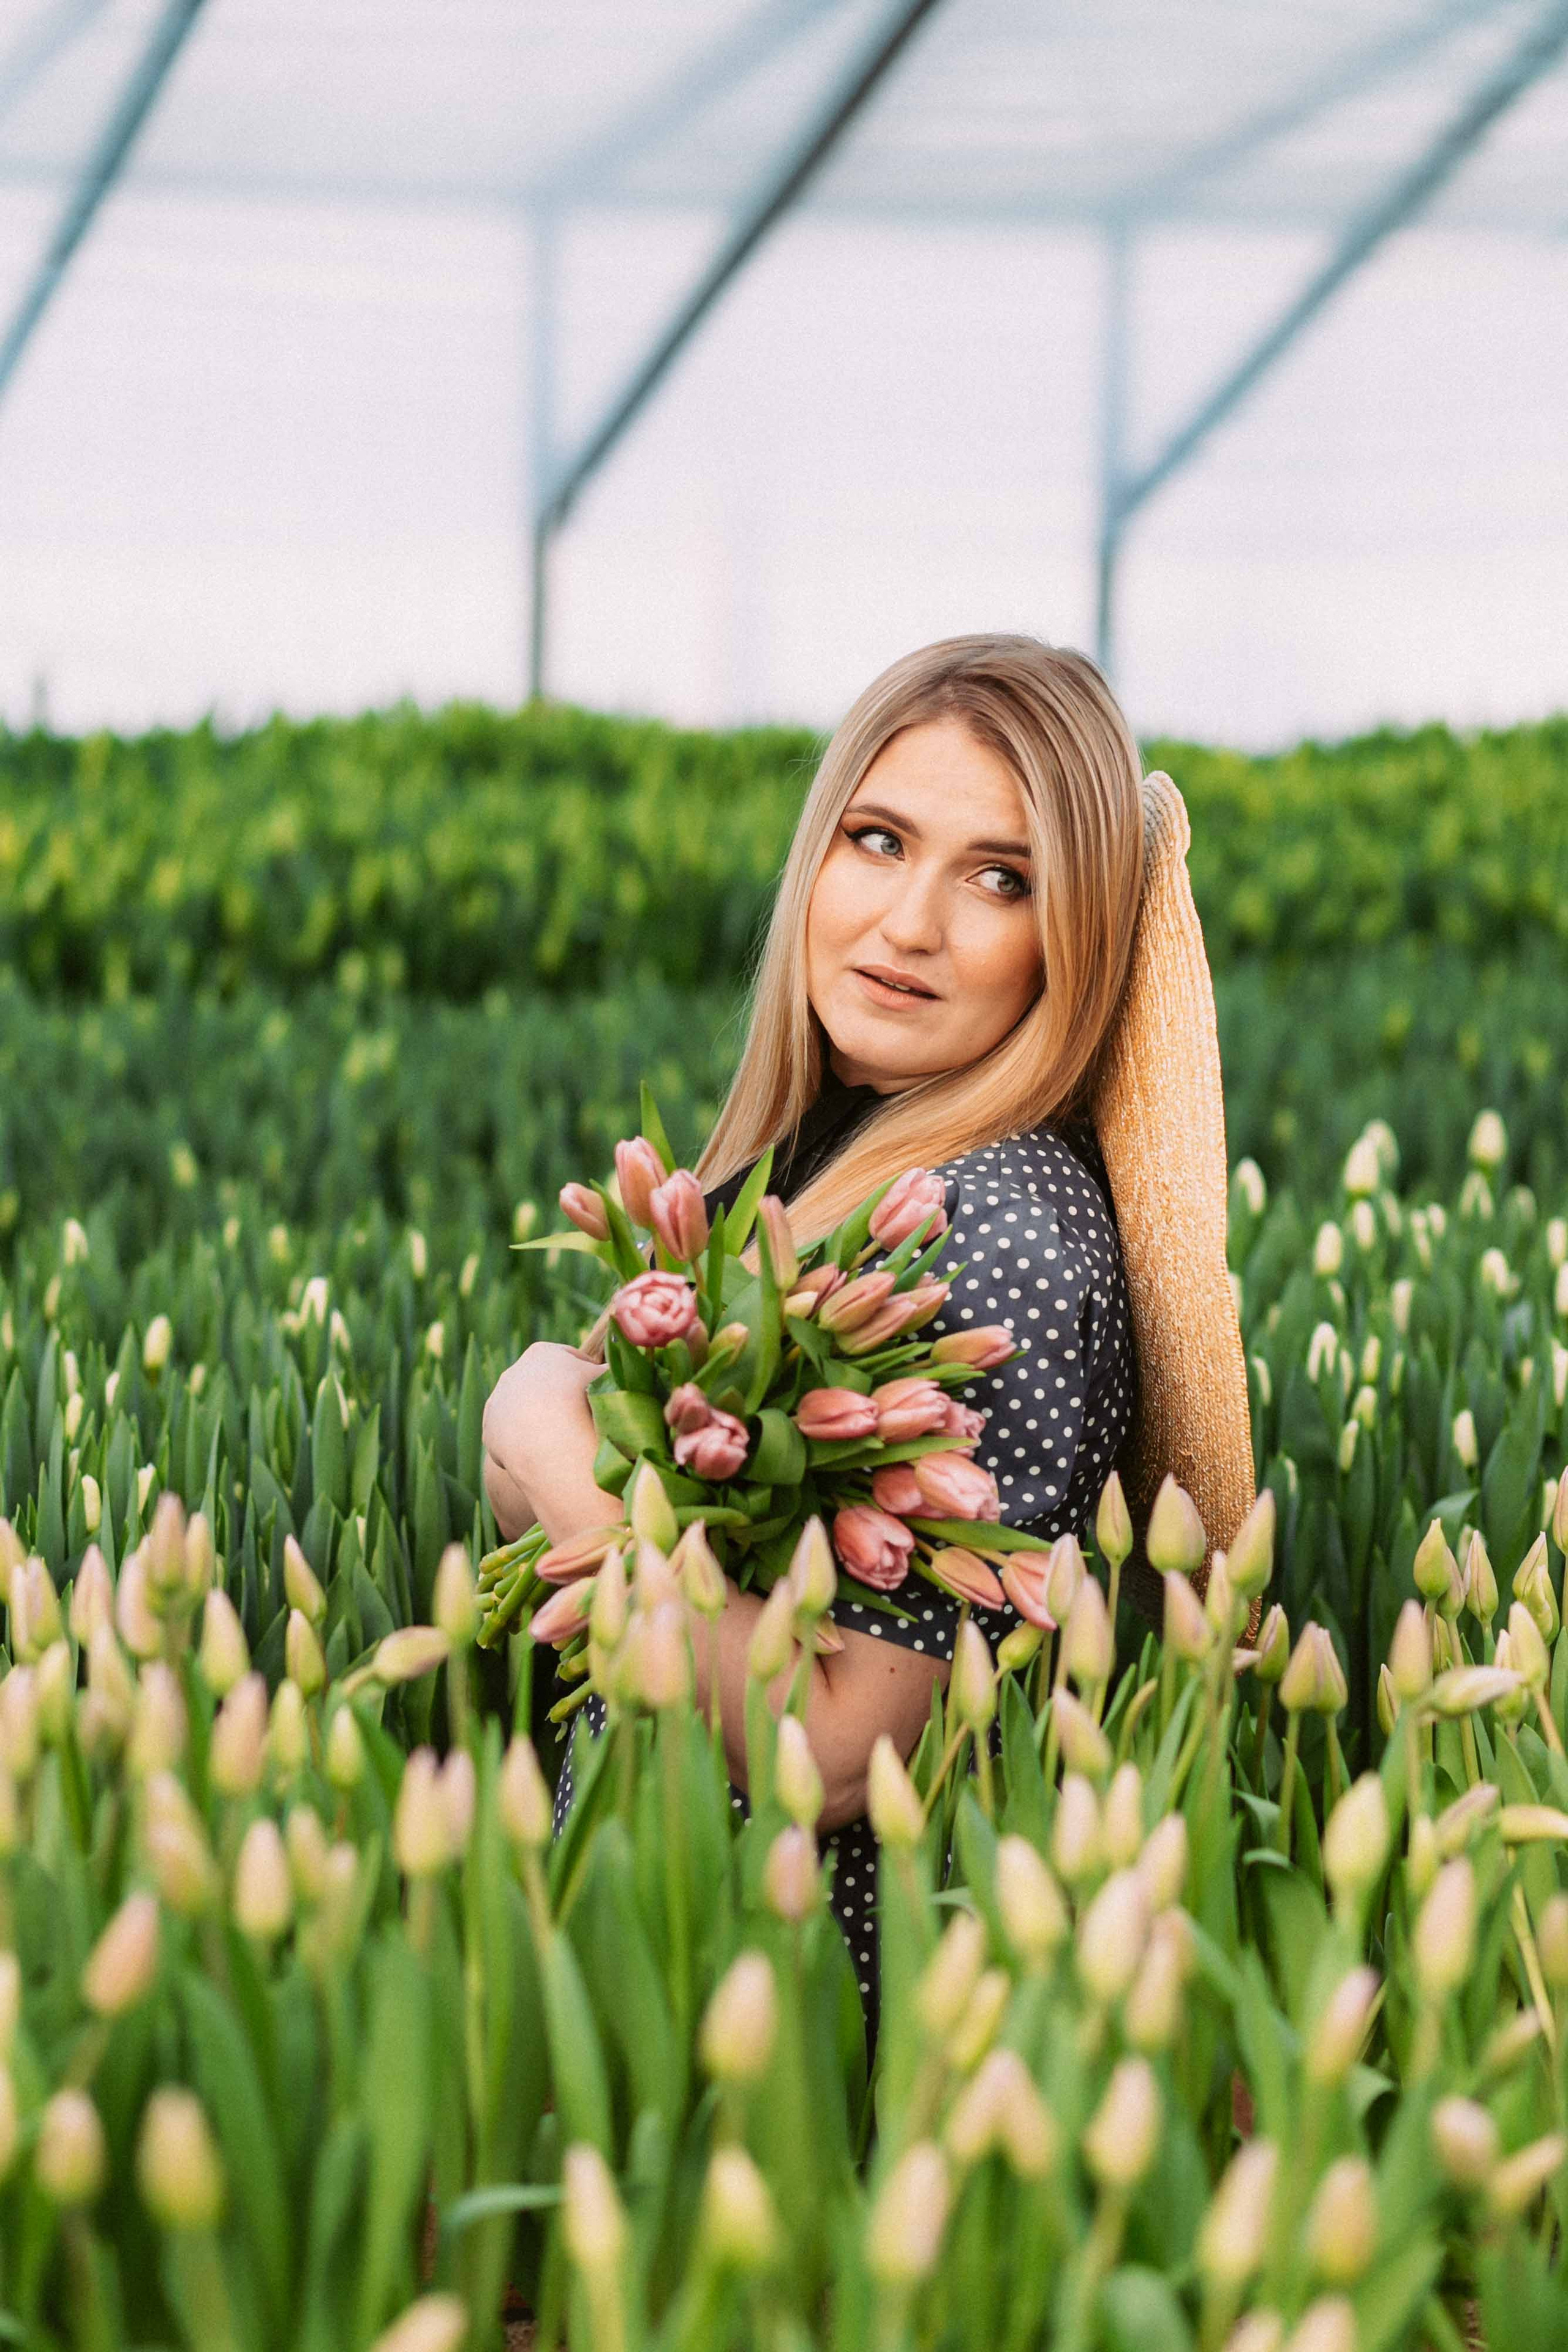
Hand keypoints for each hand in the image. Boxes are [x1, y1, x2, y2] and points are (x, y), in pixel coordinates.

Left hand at [482, 1342, 605, 1537]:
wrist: (550, 1438)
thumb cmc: (589, 1402)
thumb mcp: (611, 1381)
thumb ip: (612, 1375)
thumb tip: (620, 1374)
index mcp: (543, 1352)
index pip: (570, 1360)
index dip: (588, 1376)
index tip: (601, 1393)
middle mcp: (515, 1371)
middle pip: (543, 1384)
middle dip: (559, 1397)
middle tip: (582, 1418)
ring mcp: (499, 1400)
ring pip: (525, 1410)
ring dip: (540, 1420)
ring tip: (564, 1440)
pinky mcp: (489, 1429)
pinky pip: (512, 1435)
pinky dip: (526, 1443)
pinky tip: (544, 1453)